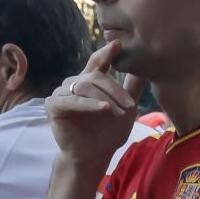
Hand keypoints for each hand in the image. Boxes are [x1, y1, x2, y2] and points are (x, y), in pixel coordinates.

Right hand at [46, 40, 142, 170]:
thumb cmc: (108, 132)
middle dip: (115, 90)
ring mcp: (61, 93)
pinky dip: (89, 104)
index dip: (106, 52)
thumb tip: (146, 68)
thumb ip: (133, 88)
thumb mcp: (127, 108)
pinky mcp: (53, 105)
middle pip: (96, 76)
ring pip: (85, 86)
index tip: (117, 43)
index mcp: (89, 81)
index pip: (97, 62)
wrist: (95, 155)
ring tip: (120, 113)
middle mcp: (74, 83)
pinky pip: (72, 100)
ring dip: (106, 99)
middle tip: (130, 106)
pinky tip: (103, 108)